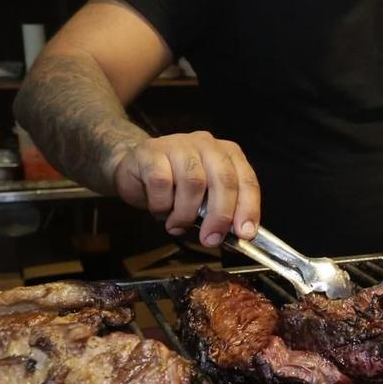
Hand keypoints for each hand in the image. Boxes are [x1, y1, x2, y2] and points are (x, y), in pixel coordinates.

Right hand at [109, 131, 259, 245]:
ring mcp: (178, 145)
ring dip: (185, 213)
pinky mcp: (151, 151)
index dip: (248, 208)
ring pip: (193, 182)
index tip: (244, 233)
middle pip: (223, 179)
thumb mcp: (204, 197)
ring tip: (177, 225)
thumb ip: (221, 209)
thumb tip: (236, 234)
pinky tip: (160, 211)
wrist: (134, 168)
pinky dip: (162, 205)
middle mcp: (206, 144)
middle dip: (220, 215)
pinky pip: (162, 182)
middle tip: (210, 239)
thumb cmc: (174, 186)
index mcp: (226, 153)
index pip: (246, 180)